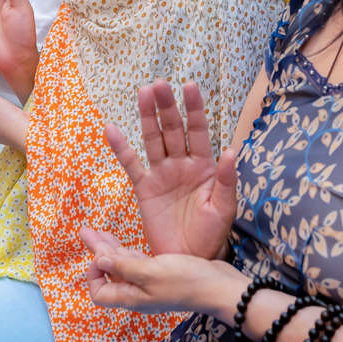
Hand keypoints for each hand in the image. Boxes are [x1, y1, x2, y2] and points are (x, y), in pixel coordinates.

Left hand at [80, 228, 239, 314]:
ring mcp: (151, 283)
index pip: (100, 293)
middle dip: (97, 252)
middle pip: (110, 274)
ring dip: (111, 248)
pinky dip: (128, 250)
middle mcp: (139, 292)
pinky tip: (123, 242)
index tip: (98, 254)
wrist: (220, 287)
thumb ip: (125, 266)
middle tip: (86, 231)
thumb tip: (98, 261)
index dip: (93, 274)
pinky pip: (139, 262)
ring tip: (98, 231)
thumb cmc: (188, 282)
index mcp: (132, 296)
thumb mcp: (152, 272)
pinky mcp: (164, 273)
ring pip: (124, 265)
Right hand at [105, 80, 237, 259]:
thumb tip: (231, 151)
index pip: (198, 130)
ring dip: (148, 117)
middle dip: (167, 106)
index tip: (189, 86)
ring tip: (144, 92)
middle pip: (173, 129)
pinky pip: (131, 164)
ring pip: (153, 139)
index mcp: (205, 165)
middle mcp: (182, 163)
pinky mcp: (144, 188)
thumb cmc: (212, 233)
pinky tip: (111, 129)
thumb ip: (227, 180)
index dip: (194, 108)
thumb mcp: (224, 208)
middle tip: (160, 83)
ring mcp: (162, 173)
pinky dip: (121, 147)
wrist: (190, 258)